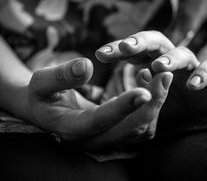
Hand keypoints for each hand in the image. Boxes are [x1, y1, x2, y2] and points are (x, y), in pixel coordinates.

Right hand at [25, 57, 172, 149]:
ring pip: (141, 131)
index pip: (101, 121)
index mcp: (71, 128)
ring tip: (162, 76)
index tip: (144, 90)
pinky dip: (152, 107)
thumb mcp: (41, 82)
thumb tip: (85, 66)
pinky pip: (142, 127)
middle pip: (130, 130)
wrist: (44, 110)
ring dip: (156, 105)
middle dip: (151, 104)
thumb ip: (61, 75)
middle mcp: (92, 140)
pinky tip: (151, 83)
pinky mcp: (117, 134)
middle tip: (165, 75)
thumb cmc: (42, 94)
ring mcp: (107, 140)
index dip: (123, 107)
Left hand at [96, 30, 206, 116]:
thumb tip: (100, 92)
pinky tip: (192, 85)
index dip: (117, 50)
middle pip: (154, 42)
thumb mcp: (147, 99)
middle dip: (139, 43)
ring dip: (170, 59)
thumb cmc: (170, 101)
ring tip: (159, 67)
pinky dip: (202, 75)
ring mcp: (191, 66)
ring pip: (182, 53)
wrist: (205, 107)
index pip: (133, 50)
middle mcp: (170, 58)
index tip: (100, 55)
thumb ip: (130, 93)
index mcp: (151, 60)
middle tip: (125, 48)